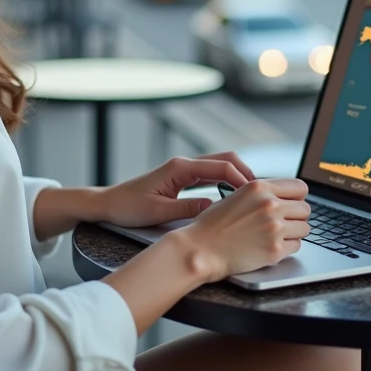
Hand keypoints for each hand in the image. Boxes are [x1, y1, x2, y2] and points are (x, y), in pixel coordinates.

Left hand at [100, 151, 255, 228]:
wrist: (109, 203)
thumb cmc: (128, 207)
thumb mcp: (157, 212)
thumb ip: (186, 208)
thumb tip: (213, 208)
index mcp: (179, 168)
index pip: (219, 166)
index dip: (240, 178)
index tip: (253, 193)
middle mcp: (183, 164)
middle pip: (224, 158)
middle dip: (244, 171)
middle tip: (261, 191)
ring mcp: (183, 169)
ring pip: (218, 164)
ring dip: (236, 175)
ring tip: (252, 194)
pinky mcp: (182, 177)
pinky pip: (210, 174)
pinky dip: (226, 180)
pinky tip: (233, 195)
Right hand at [173, 177, 310, 282]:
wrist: (201, 249)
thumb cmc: (214, 224)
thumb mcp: (237, 196)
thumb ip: (262, 194)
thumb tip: (286, 196)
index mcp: (260, 188)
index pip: (300, 187)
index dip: (297, 197)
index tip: (293, 203)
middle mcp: (270, 205)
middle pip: (305, 208)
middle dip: (296, 216)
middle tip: (283, 222)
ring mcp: (274, 228)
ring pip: (304, 228)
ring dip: (293, 232)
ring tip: (276, 235)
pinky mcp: (275, 250)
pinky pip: (297, 246)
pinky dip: (287, 248)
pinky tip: (270, 246)